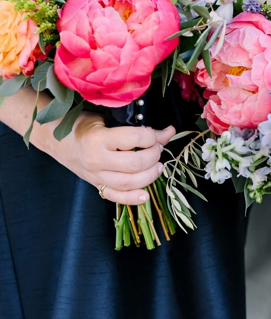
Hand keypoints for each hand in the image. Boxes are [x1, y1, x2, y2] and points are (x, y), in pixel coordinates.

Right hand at [53, 114, 174, 205]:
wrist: (54, 139)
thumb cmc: (82, 125)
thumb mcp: (108, 119)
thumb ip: (137, 127)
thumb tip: (169, 132)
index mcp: (98, 139)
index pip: (135, 138)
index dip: (153, 136)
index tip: (158, 133)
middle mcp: (96, 160)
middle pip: (136, 164)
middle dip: (154, 156)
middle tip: (158, 149)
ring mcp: (95, 176)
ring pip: (129, 183)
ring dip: (150, 175)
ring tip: (157, 166)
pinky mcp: (96, 185)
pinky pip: (116, 197)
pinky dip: (133, 198)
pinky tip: (146, 195)